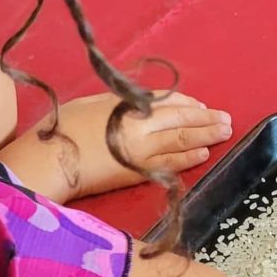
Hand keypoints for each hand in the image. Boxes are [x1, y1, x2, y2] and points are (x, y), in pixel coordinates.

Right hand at [57, 91, 231, 198]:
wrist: (50, 163)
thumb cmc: (64, 128)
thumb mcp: (93, 103)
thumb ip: (122, 102)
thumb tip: (143, 104)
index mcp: (131, 106)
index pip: (169, 102)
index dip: (188, 103)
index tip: (202, 104)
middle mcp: (143, 128)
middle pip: (182, 121)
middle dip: (206, 120)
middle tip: (226, 120)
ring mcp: (143, 153)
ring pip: (181, 142)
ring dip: (205, 136)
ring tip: (223, 133)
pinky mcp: (137, 174)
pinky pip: (169, 165)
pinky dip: (187, 158)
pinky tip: (202, 154)